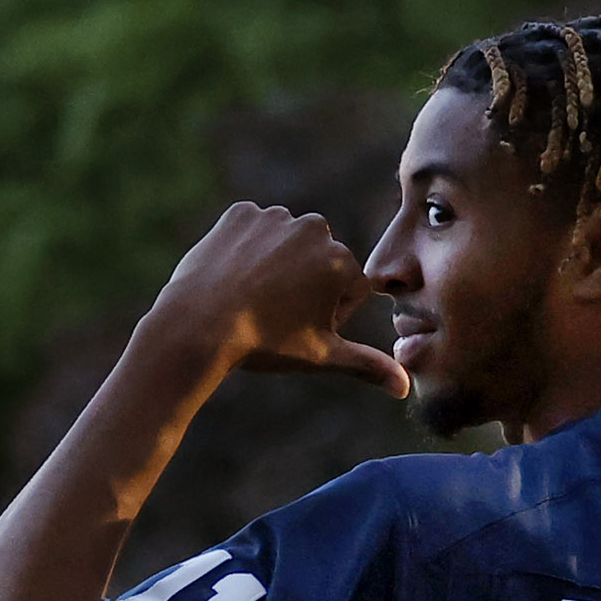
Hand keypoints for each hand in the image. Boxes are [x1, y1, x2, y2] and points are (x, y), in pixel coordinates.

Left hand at [145, 203, 406, 397]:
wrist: (196, 327)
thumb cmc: (263, 344)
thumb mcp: (319, 357)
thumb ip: (366, 366)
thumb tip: (404, 387)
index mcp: (340, 260)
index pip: (348, 288)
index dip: (327, 315)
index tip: (297, 329)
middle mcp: (313, 228)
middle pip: (317, 262)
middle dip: (304, 286)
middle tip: (272, 314)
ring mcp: (275, 217)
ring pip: (284, 246)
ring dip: (274, 266)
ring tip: (250, 298)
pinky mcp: (240, 213)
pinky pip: (251, 232)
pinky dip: (244, 251)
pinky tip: (232, 277)